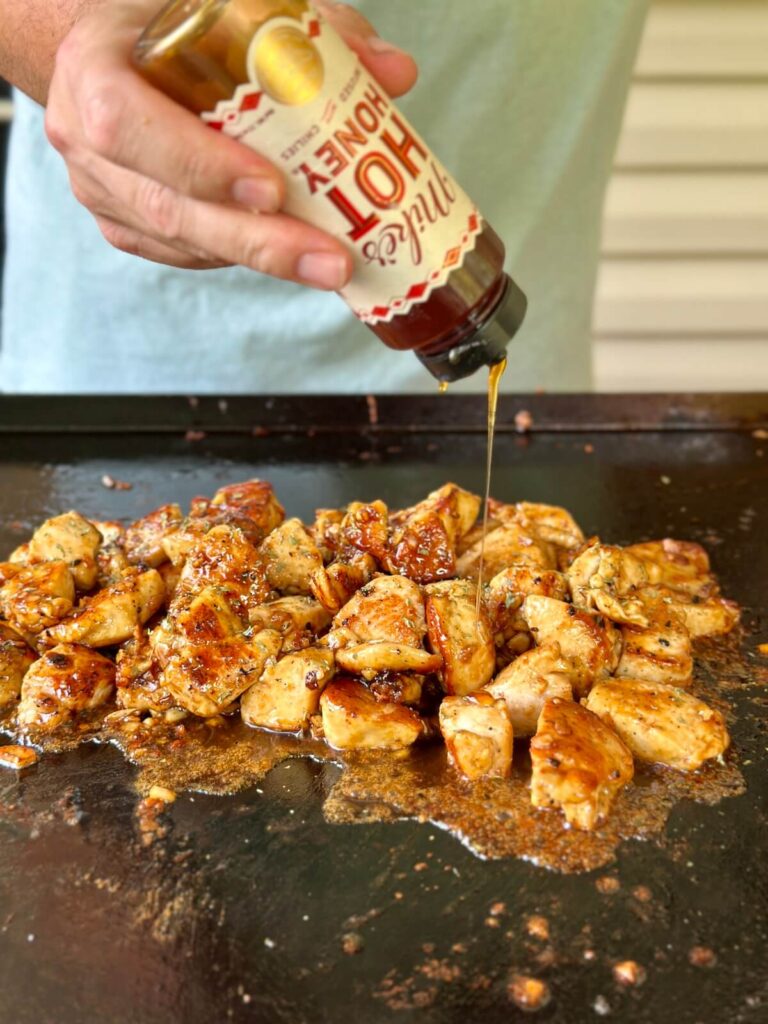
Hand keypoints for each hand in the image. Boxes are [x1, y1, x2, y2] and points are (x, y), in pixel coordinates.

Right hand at [44, 0, 417, 286]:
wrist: (110, 46)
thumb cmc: (171, 19)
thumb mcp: (229, 2)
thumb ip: (310, 30)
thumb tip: (395, 72)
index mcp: (92, 66)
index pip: (128, 125)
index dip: (199, 163)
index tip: (272, 188)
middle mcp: (81, 136)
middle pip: (166, 206)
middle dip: (256, 240)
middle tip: (329, 258)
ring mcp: (99, 189)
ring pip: (178, 240)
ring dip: (259, 258)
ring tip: (329, 266)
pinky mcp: (122, 223)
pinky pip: (181, 253)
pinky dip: (237, 256)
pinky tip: (288, 254)